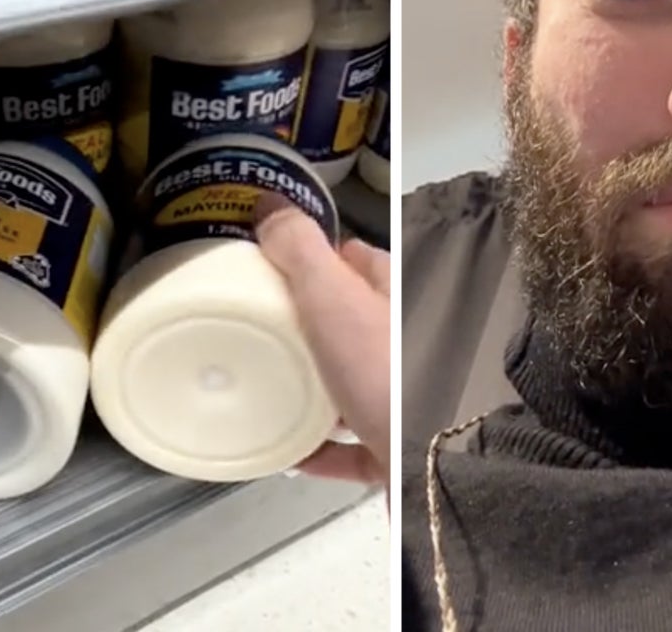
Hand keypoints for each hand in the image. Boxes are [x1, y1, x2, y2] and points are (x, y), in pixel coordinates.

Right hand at [257, 203, 391, 487]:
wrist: (419, 465)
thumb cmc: (380, 372)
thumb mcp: (333, 298)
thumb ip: (301, 252)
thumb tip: (269, 205)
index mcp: (396, 296)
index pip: (353, 260)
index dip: (312, 258)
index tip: (264, 269)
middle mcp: (404, 344)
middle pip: (346, 324)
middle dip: (305, 327)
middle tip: (252, 332)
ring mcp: (401, 399)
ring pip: (348, 385)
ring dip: (310, 389)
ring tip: (263, 386)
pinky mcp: (391, 450)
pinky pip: (347, 447)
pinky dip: (316, 448)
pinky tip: (288, 451)